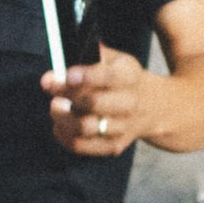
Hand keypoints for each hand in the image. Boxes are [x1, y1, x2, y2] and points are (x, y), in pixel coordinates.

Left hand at [44, 44, 154, 161]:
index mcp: (130, 77)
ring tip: (55, 106)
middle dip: (66, 94)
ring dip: (62, 117)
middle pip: (94, 103)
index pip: (108, 77)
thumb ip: (93, 56)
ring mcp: (122, 128)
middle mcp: (129, 104)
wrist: (153, 108)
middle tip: (50, 87)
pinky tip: (59, 124)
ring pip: (85, 127)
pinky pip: (82, 146)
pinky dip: (64, 135)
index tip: (66, 74)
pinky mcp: (113, 146)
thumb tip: (64, 56)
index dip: (85, 76)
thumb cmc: (124, 80)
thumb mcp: (117, 60)